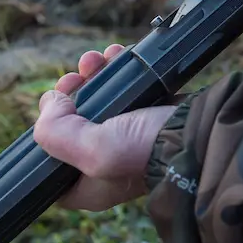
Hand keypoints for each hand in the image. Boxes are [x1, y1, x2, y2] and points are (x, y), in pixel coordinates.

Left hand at [32, 43, 175, 210]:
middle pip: (69, 125)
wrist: (199, 133)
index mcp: (86, 186)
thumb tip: (51, 104)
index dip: (43, 133)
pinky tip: (115, 56)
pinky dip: (114, 72)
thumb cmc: (148, 150)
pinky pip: (118, 91)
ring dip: (91, 76)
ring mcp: (123, 139)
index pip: (47, 165)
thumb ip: (57, 133)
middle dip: (69, 95)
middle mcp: (102, 163)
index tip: (51, 108)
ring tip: (96, 60)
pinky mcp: (142, 116)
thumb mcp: (94, 150)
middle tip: (74, 78)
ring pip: (94, 103)